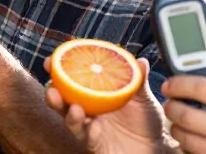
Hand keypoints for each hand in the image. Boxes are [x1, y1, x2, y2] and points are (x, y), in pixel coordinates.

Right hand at [43, 57, 177, 153]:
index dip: (58, 70)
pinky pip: (88, 139)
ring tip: (75, 108)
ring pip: (71, 122)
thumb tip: (141, 61)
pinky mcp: (96, 145)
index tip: (50, 61)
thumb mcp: (143, 97)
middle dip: (53, 95)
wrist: (155, 145)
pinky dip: (89, 132)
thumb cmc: (146, 118)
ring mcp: (90, 128)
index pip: (71, 80)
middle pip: (63, 102)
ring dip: (70, 115)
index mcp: (94, 93)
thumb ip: (139, 79)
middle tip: (52, 88)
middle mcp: (88, 110)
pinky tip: (94, 126)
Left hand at [162, 75, 205, 153]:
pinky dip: (186, 146)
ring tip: (182, 123)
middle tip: (171, 103)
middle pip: (184, 114)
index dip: (179, 83)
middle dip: (171, 106)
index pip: (201, 87)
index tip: (170, 83)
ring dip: (176, 127)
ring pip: (183, 137)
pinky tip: (194, 141)